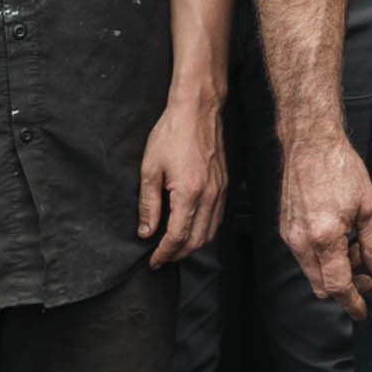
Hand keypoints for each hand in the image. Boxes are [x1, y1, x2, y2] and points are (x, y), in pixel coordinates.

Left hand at [137, 96, 226, 266]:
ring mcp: (220, 191)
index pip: (177, 237)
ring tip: (174, 248)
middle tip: (161, 259)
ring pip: (210, 233)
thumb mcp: (150, 168)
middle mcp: (209, 196)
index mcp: (189, 193)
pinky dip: (205, 231)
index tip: (153, 261)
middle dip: (178, 255)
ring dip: (192, 246)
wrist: (197, 110)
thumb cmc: (172, 134)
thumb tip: (146, 232)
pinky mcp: (225, 185)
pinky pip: (217, 218)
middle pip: (196, 241)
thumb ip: (149, 204)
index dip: (164, 253)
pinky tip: (191, 229)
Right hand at [281, 132, 371, 320]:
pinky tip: (340, 239)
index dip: (352, 302)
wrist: (310, 143)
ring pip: (313, 272)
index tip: (362, 311)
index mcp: (325, 238)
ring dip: (335, 271)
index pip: (338, 285)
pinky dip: (323, 258)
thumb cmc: (340, 168)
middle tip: (367, 274)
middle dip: (346, 287)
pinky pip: (304, 257)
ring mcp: (290, 236)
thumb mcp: (369, 206)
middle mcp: (302, 242)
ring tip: (356, 248)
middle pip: (322, 286)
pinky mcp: (285, 229)